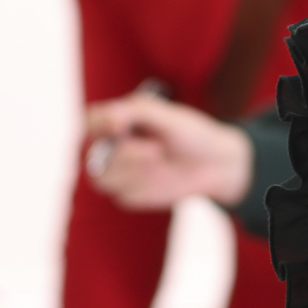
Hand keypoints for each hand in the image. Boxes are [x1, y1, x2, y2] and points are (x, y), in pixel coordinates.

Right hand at [83, 94, 251, 210]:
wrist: (216, 164)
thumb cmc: (192, 133)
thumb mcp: (168, 116)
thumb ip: (138, 111)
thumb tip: (110, 117)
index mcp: (119, 120)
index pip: (91, 122)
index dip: (99, 125)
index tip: (120, 125)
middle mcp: (114, 146)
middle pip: (94, 154)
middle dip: (126, 153)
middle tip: (157, 150)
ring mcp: (120, 172)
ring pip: (103, 179)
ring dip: (133, 171)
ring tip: (160, 159)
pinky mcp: (130, 193)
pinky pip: (123, 196)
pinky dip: (143, 188)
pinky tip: (163, 178)